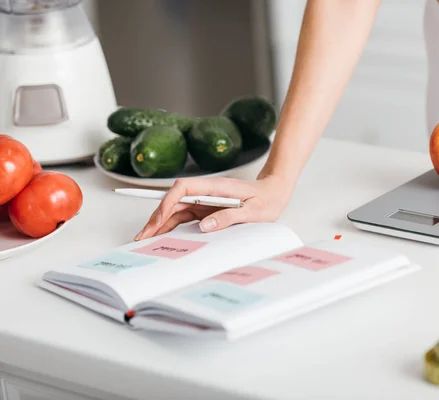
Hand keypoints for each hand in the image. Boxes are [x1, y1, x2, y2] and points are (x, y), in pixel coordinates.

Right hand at [133, 174, 293, 240]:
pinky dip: (171, 225)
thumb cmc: (267, 199)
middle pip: (174, 200)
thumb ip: (229, 217)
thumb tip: (204, 225)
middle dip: (157, 217)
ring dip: (161, 223)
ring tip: (146, 239)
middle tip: (143, 236)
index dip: (168, 202)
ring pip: (176, 209)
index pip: (183, 188)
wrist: (275, 192)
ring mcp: (205, 199)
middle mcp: (206, 191)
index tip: (161, 218)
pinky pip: (185, 216)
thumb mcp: (252, 211)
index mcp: (216, 187)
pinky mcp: (207, 207)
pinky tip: (162, 235)